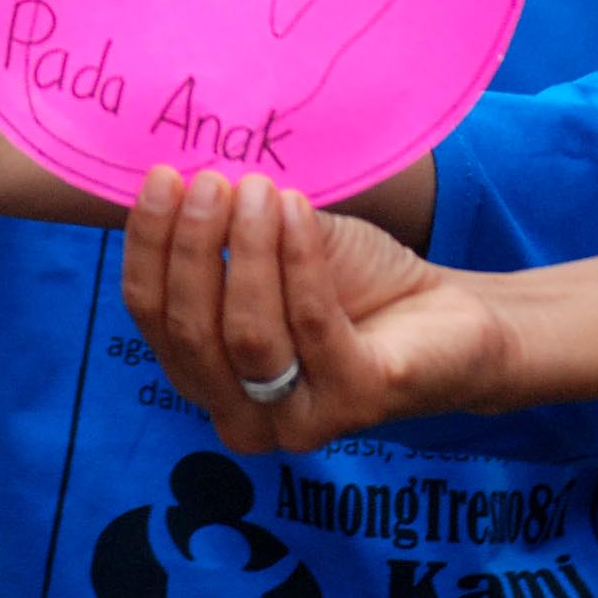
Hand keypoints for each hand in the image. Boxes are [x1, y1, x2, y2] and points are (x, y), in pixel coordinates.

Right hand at [119, 166, 517, 453]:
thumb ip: (223, 229)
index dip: (147, 245)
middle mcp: (240, 415)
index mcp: (203, 377)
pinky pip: (313, 325)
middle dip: (193, 248)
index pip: (150, 314)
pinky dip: (300, 259)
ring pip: (248, 334)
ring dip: (248, 249)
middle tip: (208, 181)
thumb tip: (173, 178)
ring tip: (261, 188)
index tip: (161, 178)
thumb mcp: (271, 248)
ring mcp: (298, 420)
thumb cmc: (351, 282)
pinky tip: (299, 211)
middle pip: (191, 332)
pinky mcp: (357, 403)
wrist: (449, 316)